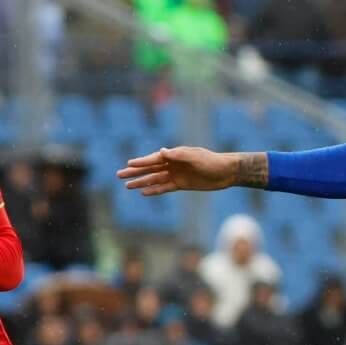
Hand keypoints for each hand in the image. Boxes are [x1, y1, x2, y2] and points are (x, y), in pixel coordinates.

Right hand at [118, 147, 257, 194]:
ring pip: (155, 179)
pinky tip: (144, 193)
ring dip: (142, 182)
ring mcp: (176, 175)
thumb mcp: (194, 157)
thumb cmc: (211, 161)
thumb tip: (161, 151)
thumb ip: (177, 155)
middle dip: (135, 172)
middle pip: (150, 169)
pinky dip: (154, 190)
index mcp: (174, 155)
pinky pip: (164, 188)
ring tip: (127, 186)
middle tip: (119, 175)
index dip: (141, 162)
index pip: (154, 159)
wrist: (226, 172)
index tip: (128, 164)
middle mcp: (173, 164)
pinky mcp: (181, 184)